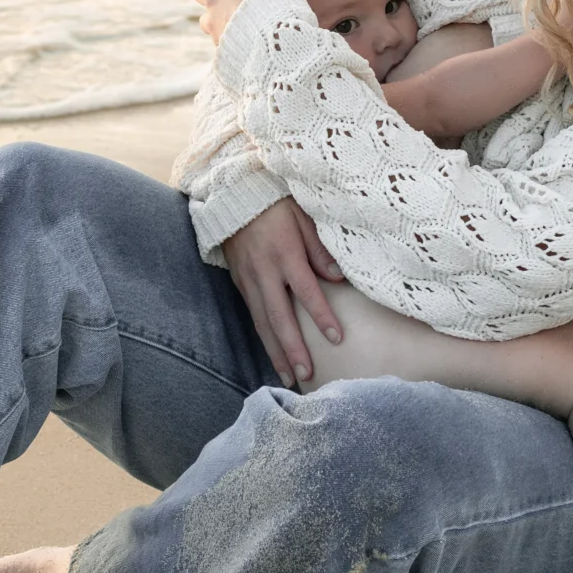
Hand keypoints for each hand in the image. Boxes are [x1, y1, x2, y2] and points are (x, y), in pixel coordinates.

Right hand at [222, 198, 344, 387]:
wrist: (233, 195)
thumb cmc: (276, 203)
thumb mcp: (303, 216)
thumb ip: (320, 248)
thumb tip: (338, 278)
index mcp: (284, 252)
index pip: (306, 291)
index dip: (322, 316)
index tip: (336, 338)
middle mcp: (264, 271)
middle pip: (280, 317)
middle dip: (293, 349)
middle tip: (306, 375)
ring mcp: (248, 279)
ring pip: (263, 323)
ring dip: (275, 352)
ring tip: (288, 377)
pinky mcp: (240, 283)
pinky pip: (253, 315)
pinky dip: (264, 337)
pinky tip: (273, 354)